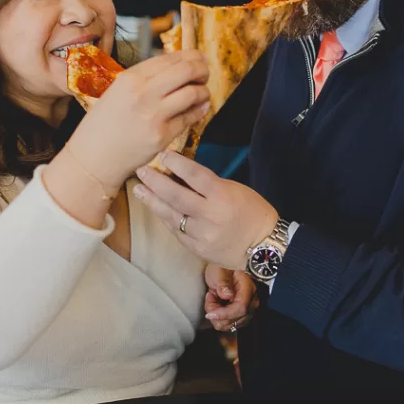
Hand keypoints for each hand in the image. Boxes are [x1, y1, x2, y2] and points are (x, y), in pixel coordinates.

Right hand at [65, 51, 209, 188]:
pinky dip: (199, 110)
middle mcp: (143, 92)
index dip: (191, 56)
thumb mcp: (117, 91)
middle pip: (187, 70)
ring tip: (202, 93)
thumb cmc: (103, 124)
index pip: (170, 58)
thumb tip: (176, 67)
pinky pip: (189, 118)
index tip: (199, 59)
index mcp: (130, 78)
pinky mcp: (162, 135)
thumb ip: (144, 79)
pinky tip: (200, 108)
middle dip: (202, 69)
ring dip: (203, 91)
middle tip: (205, 74)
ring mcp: (154, 114)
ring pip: (193, 93)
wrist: (94, 157)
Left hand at [134, 151, 276, 270]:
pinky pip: (176, 231)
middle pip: (175, 195)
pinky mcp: (197, 249)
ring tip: (139, 190)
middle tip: (141, 171)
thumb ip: (209, 184)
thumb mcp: (235, 190)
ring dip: (152, 201)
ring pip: (171, 215)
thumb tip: (182, 174)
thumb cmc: (253, 212)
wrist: (264, 247)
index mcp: (222, 196)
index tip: (162, 154)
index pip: (194, 175)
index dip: (176, 163)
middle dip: (155, 181)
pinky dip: (165, 218)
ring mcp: (201, 234)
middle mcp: (209, 215)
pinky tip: (156, 209)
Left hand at [204, 264, 257, 332]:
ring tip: (213, 299)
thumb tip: (227, 295)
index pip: (240, 308)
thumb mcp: (220, 271)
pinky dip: (220, 318)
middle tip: (209, 298)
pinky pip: (230, 324)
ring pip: (231, 325)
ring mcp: (248, 309)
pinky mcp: (242, 315)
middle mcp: (252, 301)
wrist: (226, 268)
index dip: (224, 314)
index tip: (210, 314)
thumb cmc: (224, 268)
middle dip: (217, 314)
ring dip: (218, 316)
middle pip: (235, 319)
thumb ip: (223, 283)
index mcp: (248, 289)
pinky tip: (217, 305)